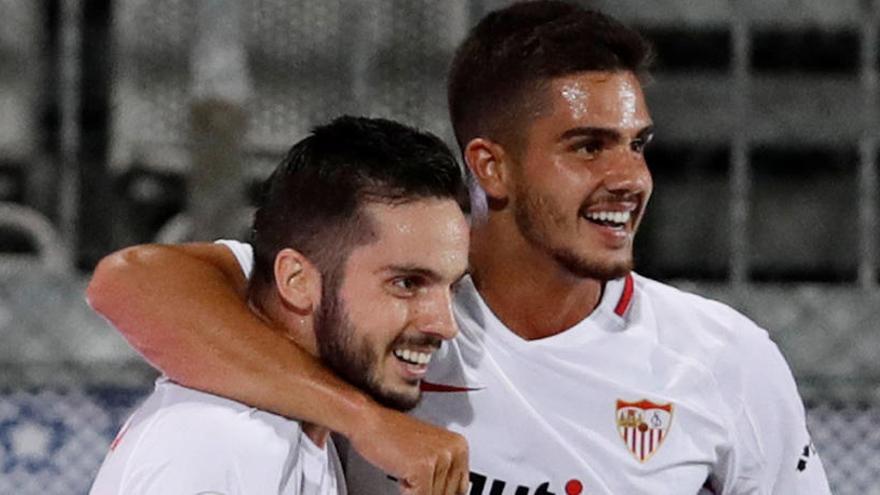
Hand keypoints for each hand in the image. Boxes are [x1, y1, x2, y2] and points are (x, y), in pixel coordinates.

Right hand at [349, 404, 468, 494]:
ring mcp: (440, 458)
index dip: (441, 492)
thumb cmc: (390, 434)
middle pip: (447, 494)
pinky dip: (407, 493)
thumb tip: (444, 492)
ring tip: (406, 474)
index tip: (430, 489)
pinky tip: (402, 477)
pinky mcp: (424, 467)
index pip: (459, 488)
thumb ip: (440, 473)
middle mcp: (454, 450)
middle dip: (426, 490)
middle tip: (412, 482)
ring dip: (416, 491)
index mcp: (459, 446)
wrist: (369, 420)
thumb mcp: (426, 452)